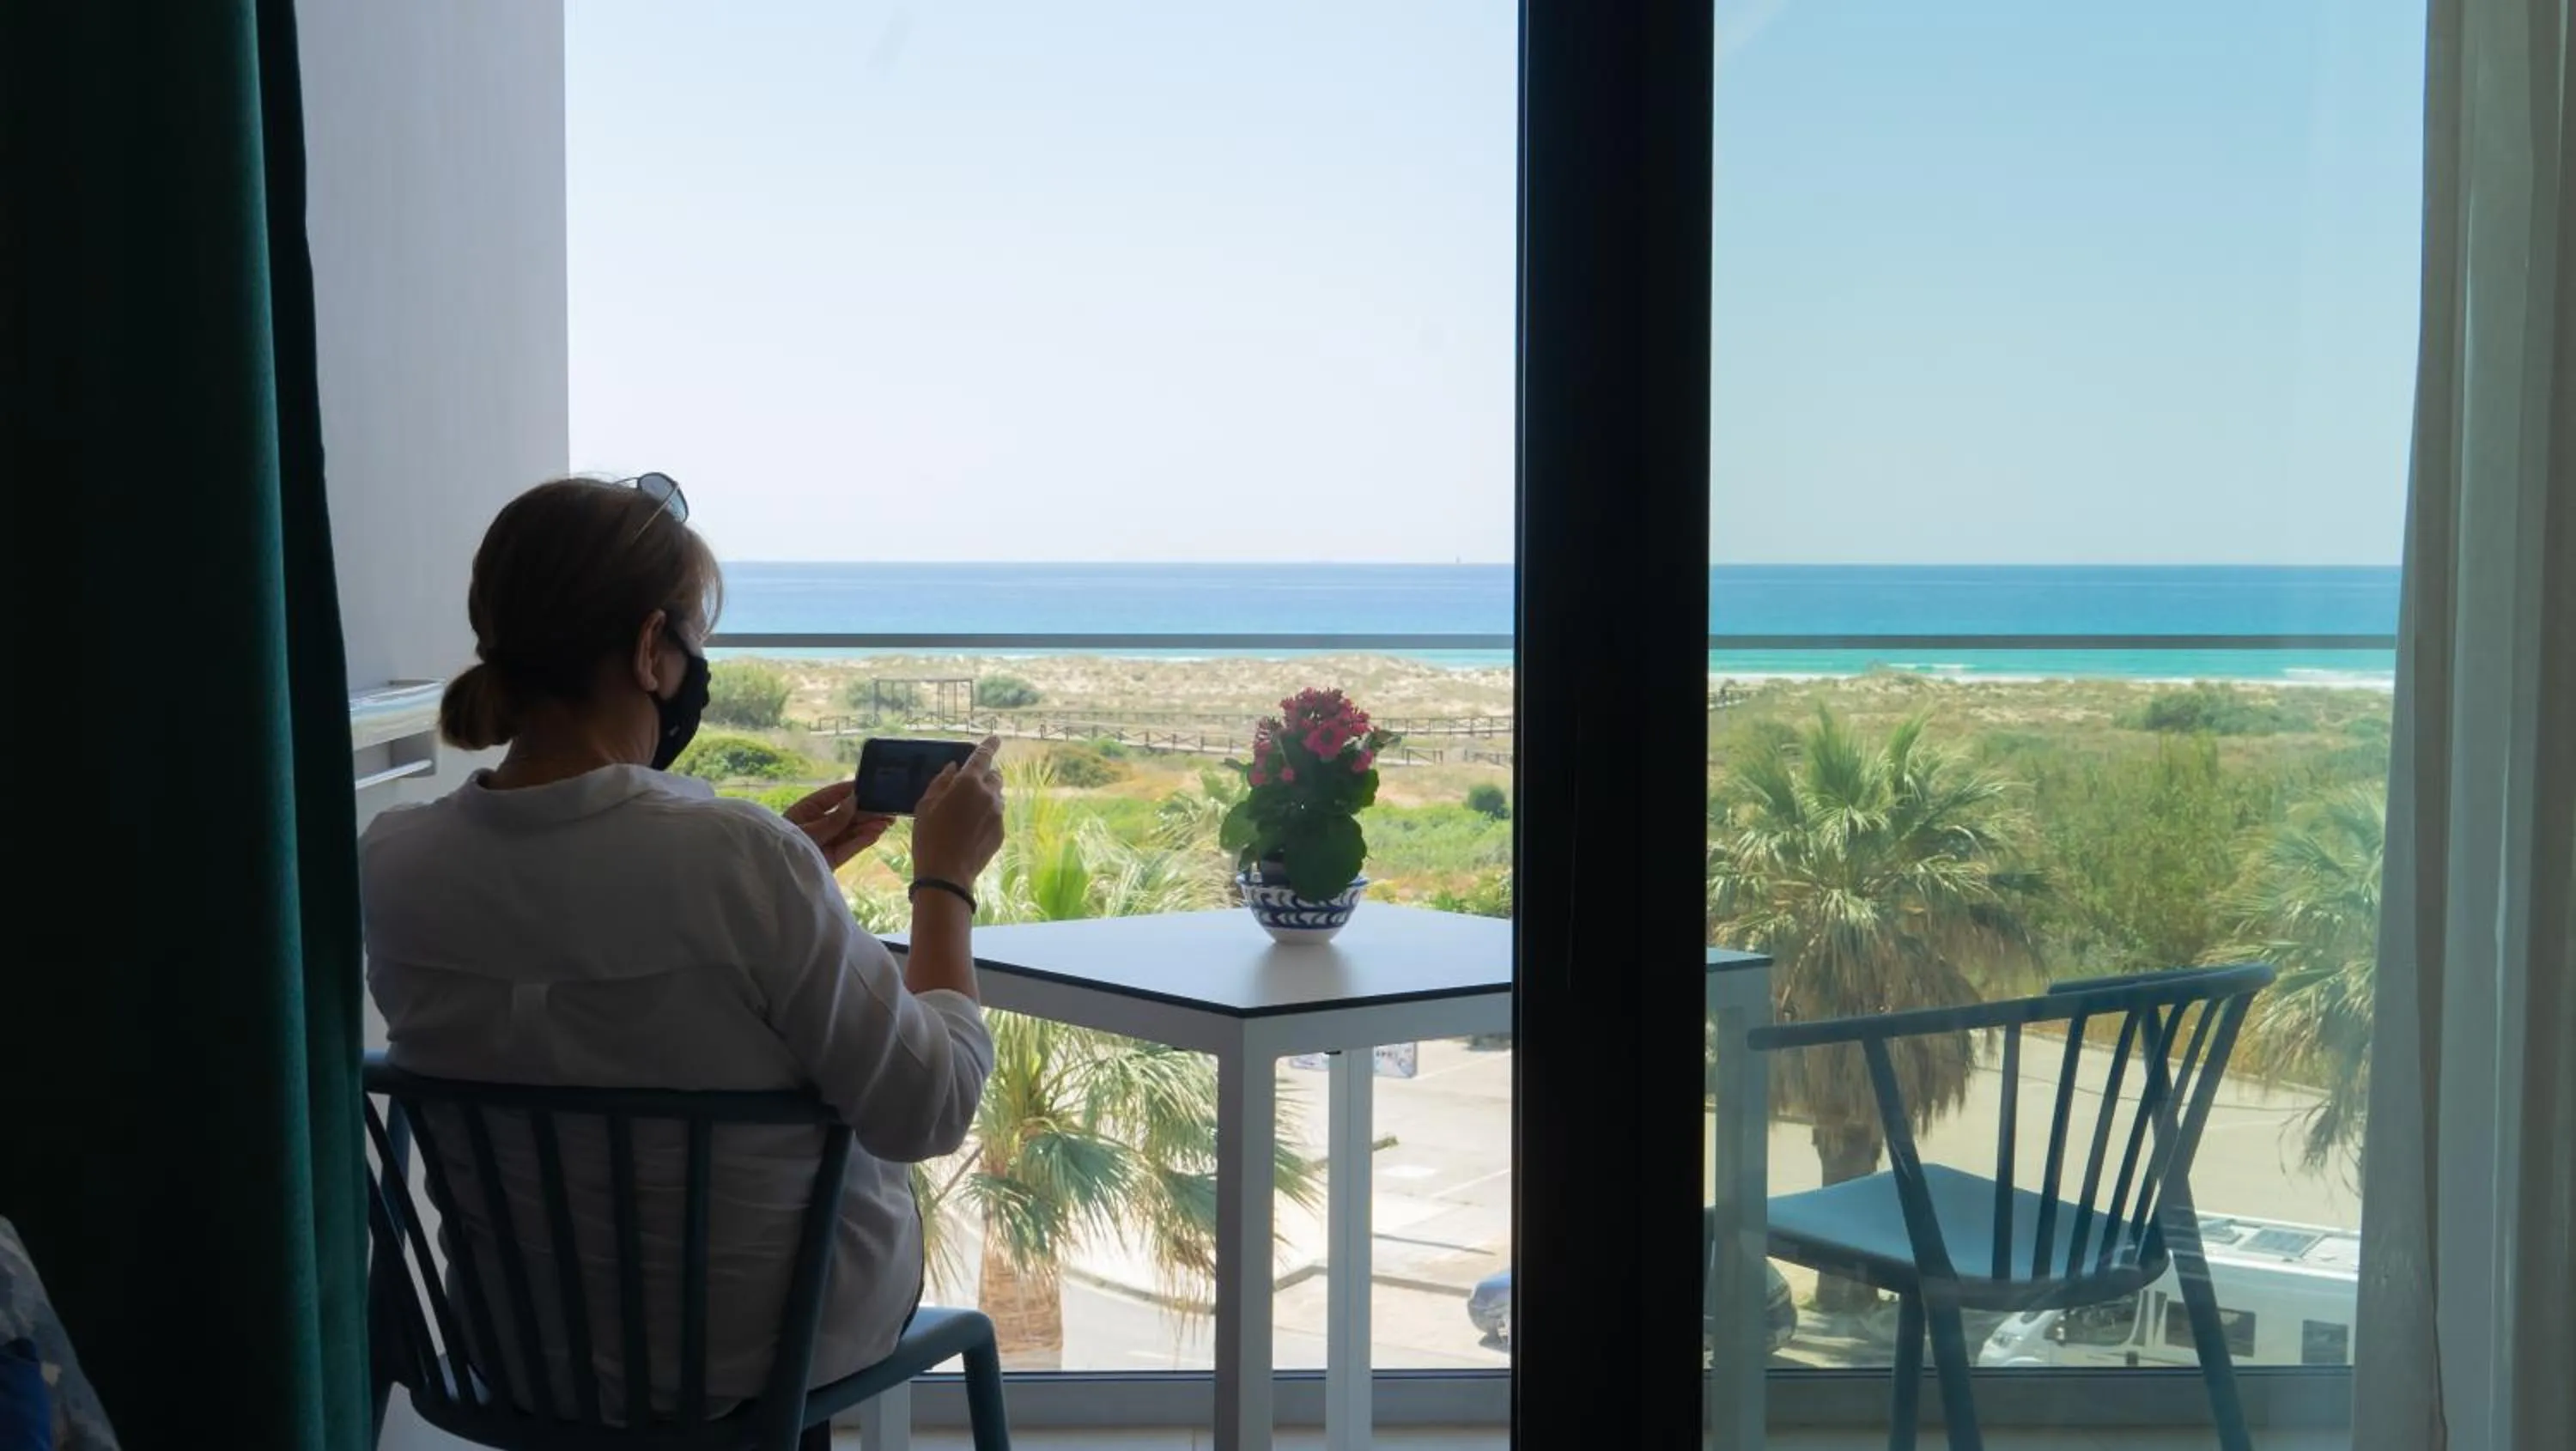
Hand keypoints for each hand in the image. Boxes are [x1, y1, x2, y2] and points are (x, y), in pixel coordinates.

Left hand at [781, 780, 895, 871]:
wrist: (771, 877)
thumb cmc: (782, 846)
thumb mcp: (807, 830)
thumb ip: (833, 819)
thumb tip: (854, 801)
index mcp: (805, 811)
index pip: (831, 796)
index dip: (850, 791)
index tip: (871, 785)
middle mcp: (816, 826)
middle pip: (845, 816)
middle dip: (866, 812)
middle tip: (888, 808)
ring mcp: (824, 844)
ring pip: (849, 833)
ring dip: (868, 827)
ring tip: (887, 822)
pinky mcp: (829, 861)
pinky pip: (848, 849)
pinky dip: (862, 842)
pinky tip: (875, 834)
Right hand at [912, 735, 1004, 884]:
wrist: (946, 874)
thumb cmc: (929, 836)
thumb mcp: (925, 805)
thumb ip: (941, 782)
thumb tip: (953, 768)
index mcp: (968, 783)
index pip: (983, 756)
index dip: (989, 745)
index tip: (995, 738)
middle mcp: (988, 794)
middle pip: (994, 776)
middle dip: (983, 777)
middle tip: (966, 789)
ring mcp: (998, 814)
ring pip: (996, 796)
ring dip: (985, 797)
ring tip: (964, 814)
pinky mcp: (1001, 831)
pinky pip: (996, 815)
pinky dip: (986, 815)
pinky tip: (969, 830)